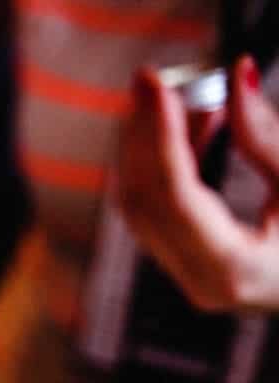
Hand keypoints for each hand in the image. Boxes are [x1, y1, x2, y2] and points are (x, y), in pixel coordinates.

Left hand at [119, 55, 278, 311]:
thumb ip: (268, 136)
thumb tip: (238, 74)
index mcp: (234, 269)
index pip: (175, 195)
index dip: (161, 135)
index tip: (156, 86)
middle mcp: (201, 281)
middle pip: (145, 199)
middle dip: (143, 134)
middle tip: (149, 79)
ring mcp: (190, 279)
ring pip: (143, 205)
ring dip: (150, 147)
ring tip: (176, 94)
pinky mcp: (190, 267)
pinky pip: (158, 211)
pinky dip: (166, 165)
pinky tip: (195, 124)